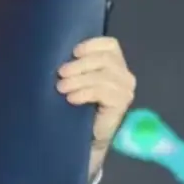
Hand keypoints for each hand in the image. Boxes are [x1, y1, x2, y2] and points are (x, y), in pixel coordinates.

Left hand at [56, 37, 136, 174]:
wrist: (84, 138)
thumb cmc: (75, 107)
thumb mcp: (74, 82)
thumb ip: (74, 68)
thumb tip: (57, 57)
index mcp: (114, 63)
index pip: (110, 45)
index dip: (92, 45)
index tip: (73, 52)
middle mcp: (124, 74)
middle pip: (105, 59)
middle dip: (80, 65)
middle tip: (60, 74)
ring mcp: (125, 89)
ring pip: (103, 76)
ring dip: (79, 80)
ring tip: (61, 88)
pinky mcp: (122, 103)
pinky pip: (103, 92)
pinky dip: (85, 93)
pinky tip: (72, 99)